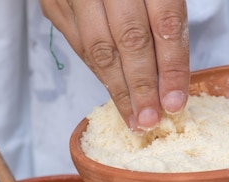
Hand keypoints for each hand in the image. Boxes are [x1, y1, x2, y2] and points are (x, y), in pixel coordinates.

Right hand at [40, 0, 189, 130]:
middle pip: (129, 40)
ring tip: (133, 119)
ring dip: (117, 89)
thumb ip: (167, 12)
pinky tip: (113, 90)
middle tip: (151, 122)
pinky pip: (78, 43)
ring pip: (98, 47)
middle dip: (142, 87)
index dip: (172, 67)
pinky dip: (98, 70)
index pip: (164, 23)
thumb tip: (176, 71)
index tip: (175, 103)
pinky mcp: (53, 1)